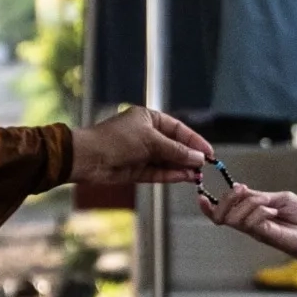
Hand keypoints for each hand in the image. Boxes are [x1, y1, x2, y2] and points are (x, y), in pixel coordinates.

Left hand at [70, 107, 209, 184]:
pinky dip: (171, 175)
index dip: (194, 141)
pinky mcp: (136, 171)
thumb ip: (176, 151)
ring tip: (197, 175)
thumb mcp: (151, 141)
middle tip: (205, 166)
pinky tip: (184, 177)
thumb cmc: (116, 140)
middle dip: (189, 156)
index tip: (209, 152)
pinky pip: (158, 172)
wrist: (88, 158)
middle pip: (174, 146)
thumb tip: (198, 158)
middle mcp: (146, 135)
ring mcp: (141, 154)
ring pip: (167, 162)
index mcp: (148, 119)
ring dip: (182, 168)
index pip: (178, 129)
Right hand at [199, 184, 296, 293]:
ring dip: (247, 204)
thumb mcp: (282, 198)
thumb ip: (260, 196)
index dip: (209, 206)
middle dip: (225, 200)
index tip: (201, 196)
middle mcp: (251, 224)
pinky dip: (258, 212)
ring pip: (234, 219)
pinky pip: (252, 224)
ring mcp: (258, 232)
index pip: (223, 212)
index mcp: (252, 214)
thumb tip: (239, 189)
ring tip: (268, 203)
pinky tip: (273, 211)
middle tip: (239, 191)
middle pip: (222, 216)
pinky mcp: (267, 236)